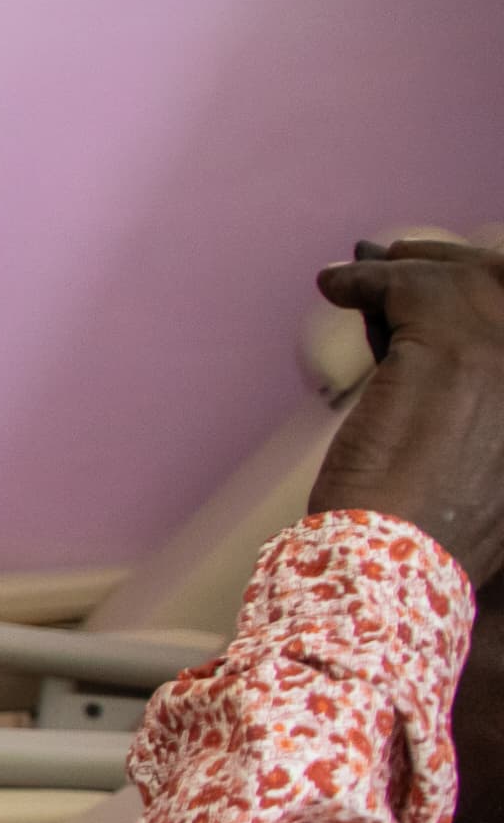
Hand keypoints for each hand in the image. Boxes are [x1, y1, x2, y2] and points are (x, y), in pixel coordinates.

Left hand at [309, 238, 503, 583]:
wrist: (405, 562)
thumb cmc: (431, 525)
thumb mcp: (480, 448)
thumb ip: (473, 384)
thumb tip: (409, 312)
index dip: (496, 299)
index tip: (452, 284)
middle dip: (462, 267)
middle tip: (406, 259)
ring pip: (472, 277)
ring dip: (416, 265)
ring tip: (365, 270)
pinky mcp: (455, 345)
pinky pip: (407, 284)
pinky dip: (365, 278)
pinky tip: (335, 286)